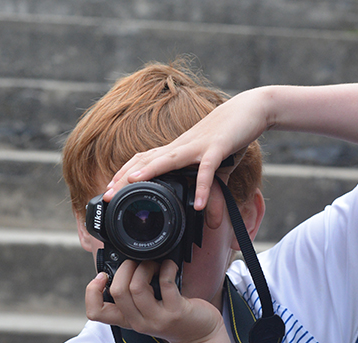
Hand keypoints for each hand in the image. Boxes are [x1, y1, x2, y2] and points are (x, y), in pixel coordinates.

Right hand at [85, 259, 223, 342]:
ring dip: (144, 267)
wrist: (200, 336)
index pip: (95, 312)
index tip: (102, 277)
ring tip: (153, 264)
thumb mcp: (147, 311)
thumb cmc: (173, 317)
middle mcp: (139, 322)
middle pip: (117, 291)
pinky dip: (166, 268)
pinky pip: (165, 282)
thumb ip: (134, 295)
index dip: (91, 292)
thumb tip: (123, 264)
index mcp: (128, 319)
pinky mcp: (175, 312)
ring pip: (137, 287)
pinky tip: (169, 267)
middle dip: (125, 268)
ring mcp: (157, 319)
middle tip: (135, 262)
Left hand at [103, 88, 268, 209]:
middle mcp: (182, 147)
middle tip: (106, 194)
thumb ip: (210, 191)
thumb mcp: (215, 168)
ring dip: (149, 171)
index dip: (123, 174)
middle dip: (124, 177)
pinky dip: (202, 187)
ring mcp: (198, 146)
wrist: (250, 110)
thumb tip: (209, 218)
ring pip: (169, 159)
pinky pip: (208, 170)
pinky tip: (197, 205)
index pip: (143, 161)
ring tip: (131, 184)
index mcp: (177, 150)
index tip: (107, 190)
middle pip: (147, 161)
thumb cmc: (228, 136)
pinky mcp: (218, 148)